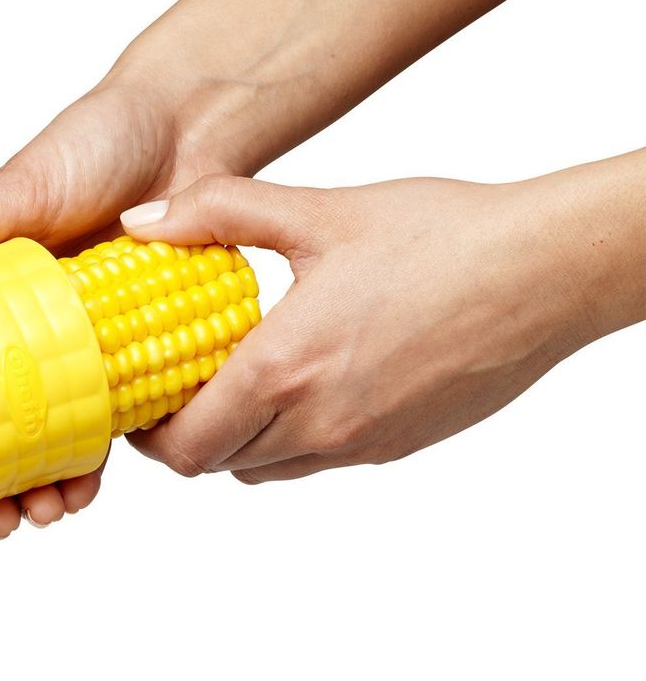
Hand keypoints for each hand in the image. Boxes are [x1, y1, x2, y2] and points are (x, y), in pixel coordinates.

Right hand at [0, 77, 223, 545]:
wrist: (188, 136)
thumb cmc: (97, 144)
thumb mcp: (27, 184)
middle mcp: (12, 329)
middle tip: (0, 521)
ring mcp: (67, 347)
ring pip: (38, 436)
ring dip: (36, 484)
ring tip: (47, 510)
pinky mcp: (121, 352)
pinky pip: (100, 418)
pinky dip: (87, 457)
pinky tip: (87, 482)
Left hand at [121, 158, 643, 481]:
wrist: (543, 271)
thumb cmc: (440, 237)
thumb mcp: (318, 212)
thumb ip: (218, 212)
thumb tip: (144, 222)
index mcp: (286, 372)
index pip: (186, 446)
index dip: (147, 435)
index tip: (138, 401)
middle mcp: (320, 425)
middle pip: (218, 464)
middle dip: (185, 435)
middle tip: (178, 388)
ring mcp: (362, 445)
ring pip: (266, 468)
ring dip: (236, 439)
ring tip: (236, 383)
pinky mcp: (396, 446)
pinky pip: (317, 460)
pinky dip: (288, 438)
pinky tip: (302, 383)